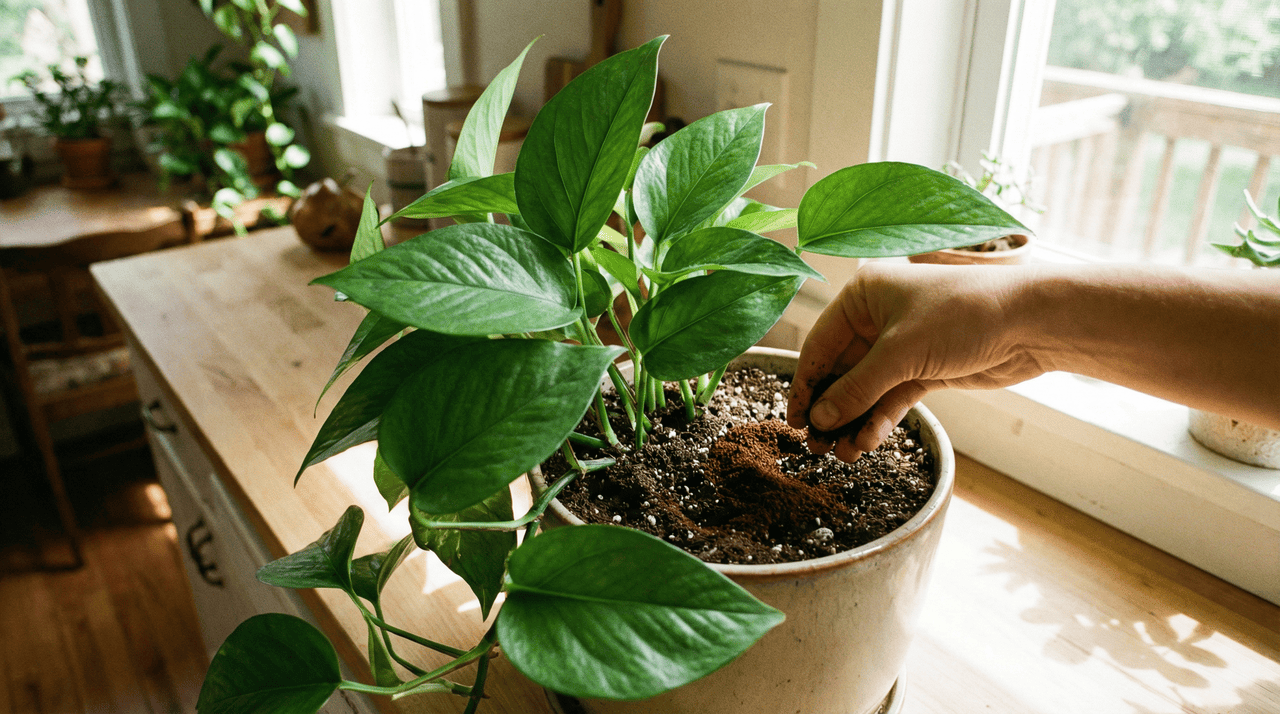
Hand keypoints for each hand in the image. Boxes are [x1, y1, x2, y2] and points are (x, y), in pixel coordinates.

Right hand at [786, 262, 1046, 461]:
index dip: (806, 385)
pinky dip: (879, 420)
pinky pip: (891, 398)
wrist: (1031, 323)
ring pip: (866, 390)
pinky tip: (868, 442)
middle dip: (832, 410)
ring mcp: (902, 346)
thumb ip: (857, 387)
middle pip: (841, 371)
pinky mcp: (925, 369)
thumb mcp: (901, 352)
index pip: (820, 345)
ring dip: (854, 422)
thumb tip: (822, 417)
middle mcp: (878, 318)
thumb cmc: (965, 315)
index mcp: (863, 296)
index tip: (796, 420)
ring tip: (843, 453)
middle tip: (817, 446)